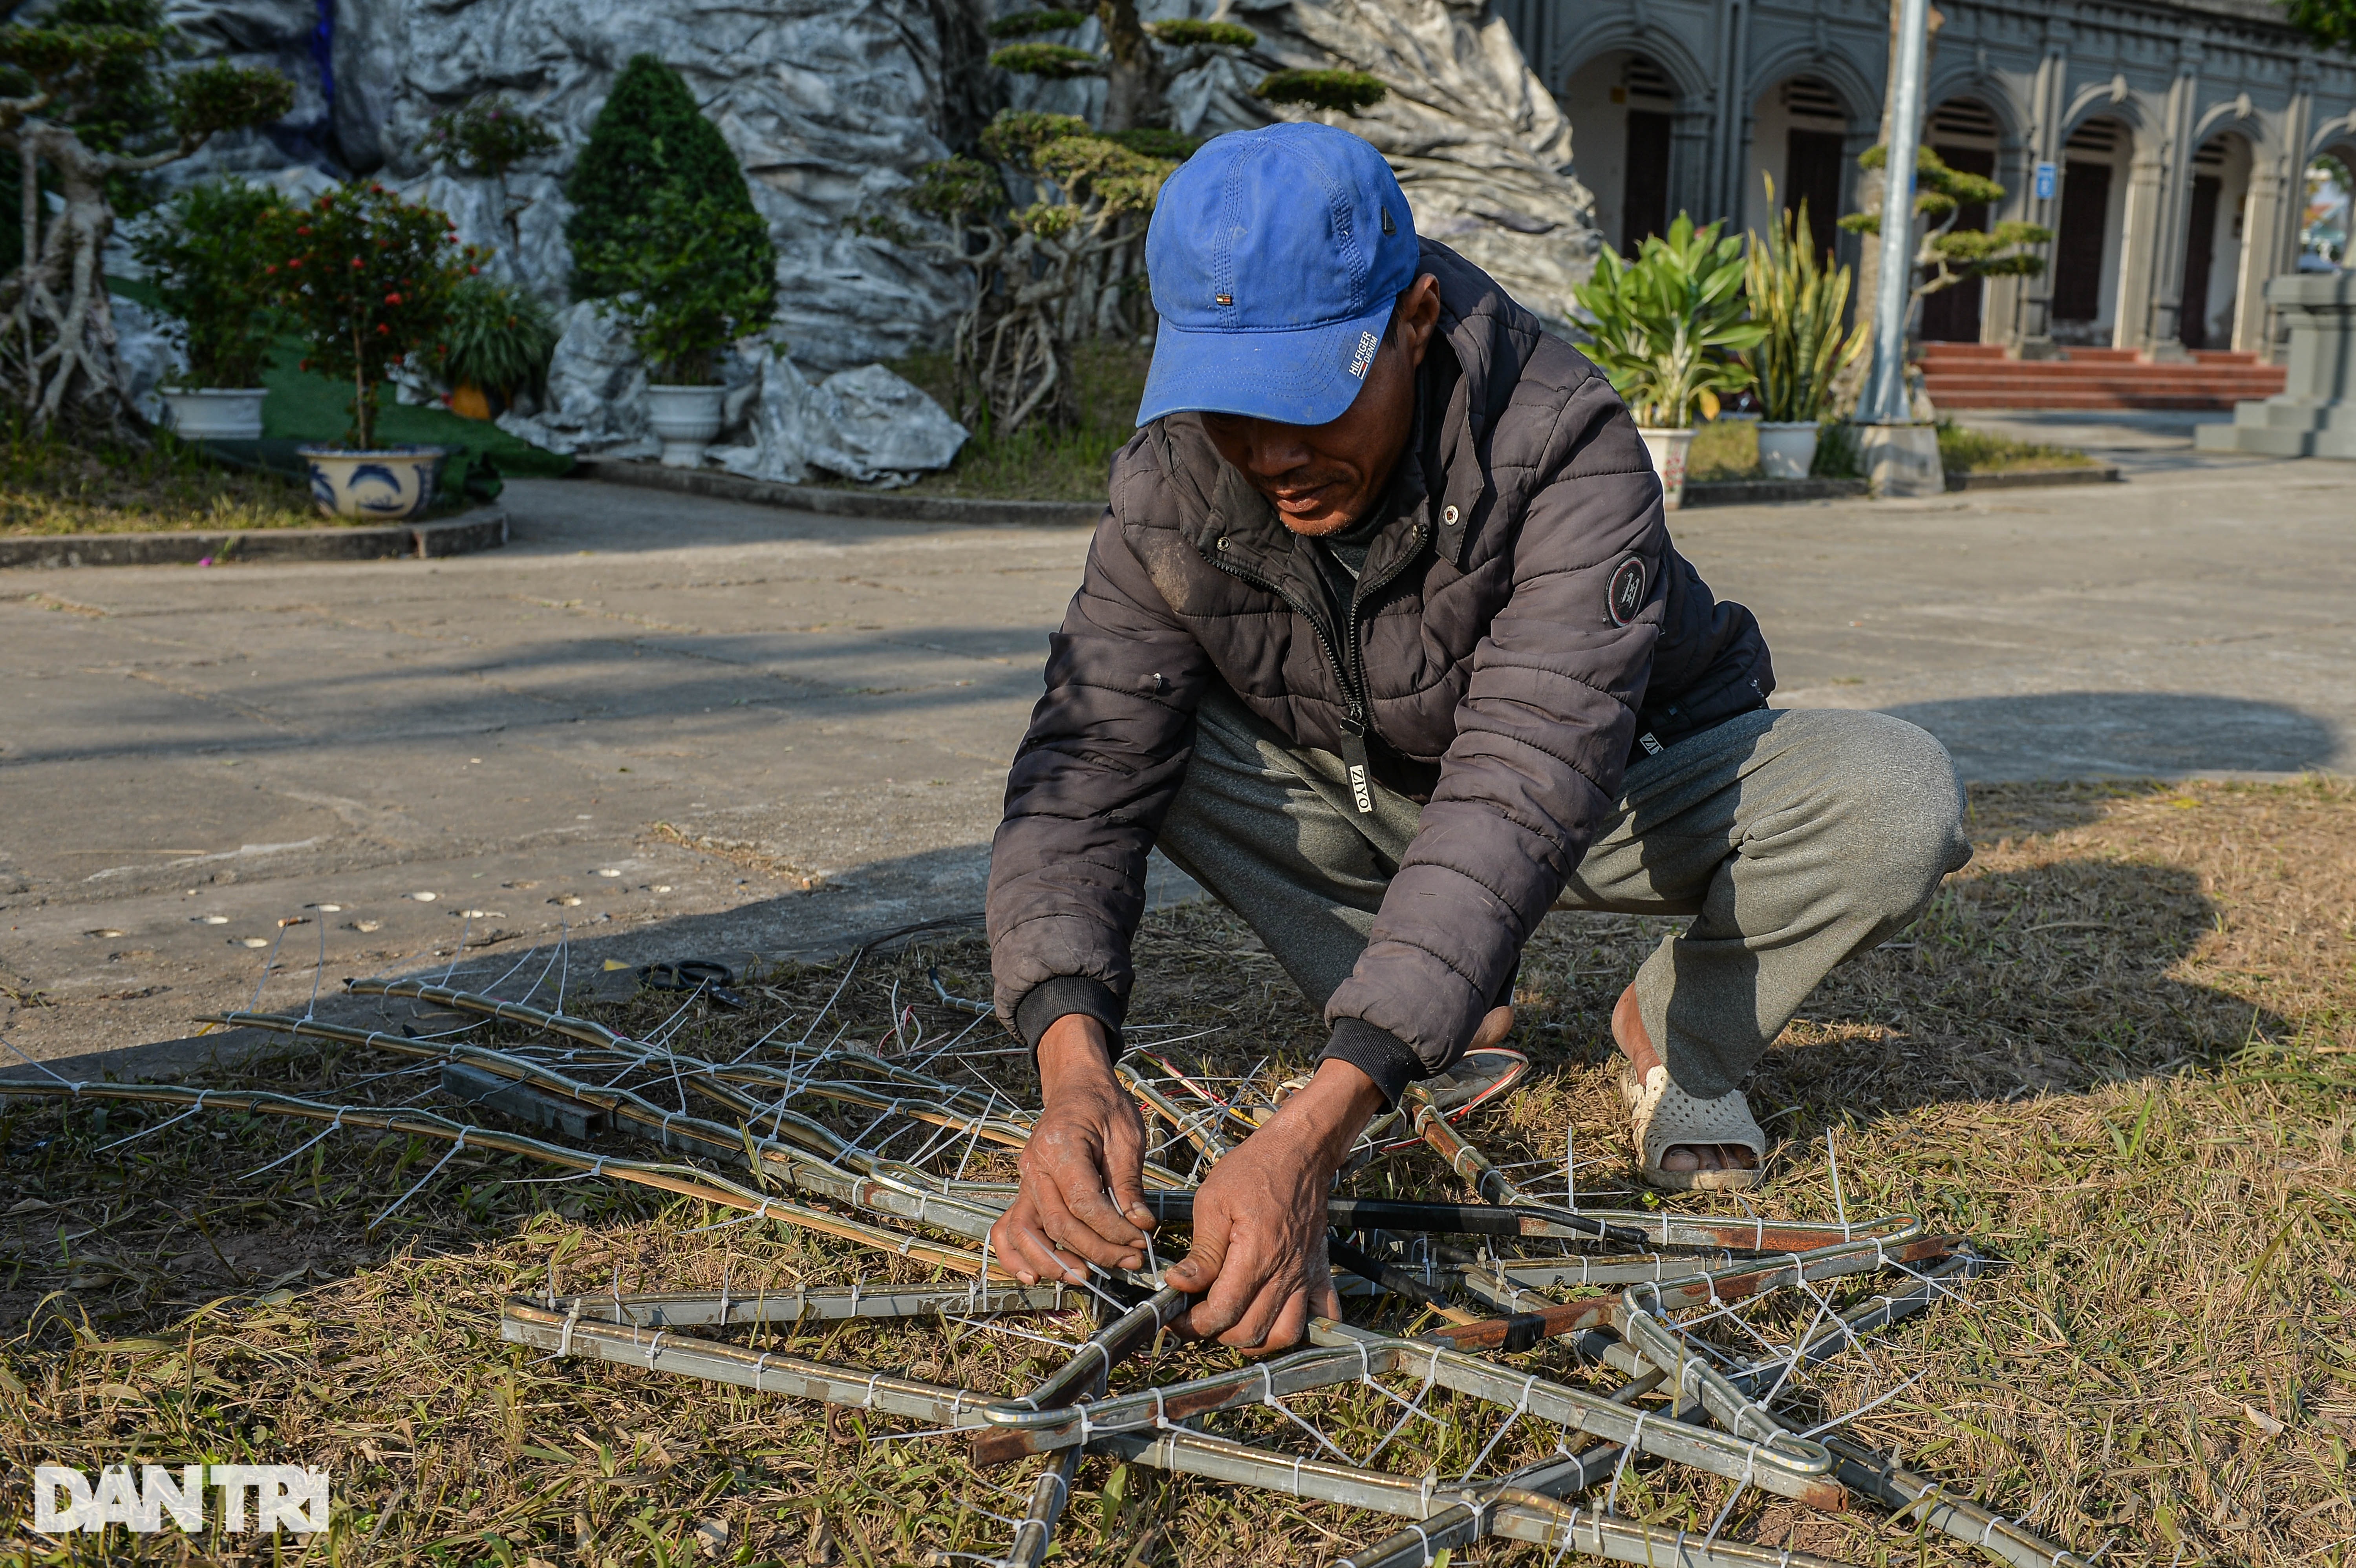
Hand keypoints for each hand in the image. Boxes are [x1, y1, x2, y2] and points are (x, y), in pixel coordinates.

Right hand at [991, 1014, 1156, 1284]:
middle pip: (1058, 1223)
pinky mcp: (1025, 1191)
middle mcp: (1035, 1167)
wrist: (1076, 1086)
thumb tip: (1139, 1225)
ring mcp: (1025, 1180)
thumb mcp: (1127, 1135)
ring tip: (1085, 1277)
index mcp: (1061, 1146)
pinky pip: (1007, 1228)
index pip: (1083, 1203)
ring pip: (1025, 1232)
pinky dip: (1014, 1256)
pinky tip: (1035, 1276)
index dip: (1113, 1230)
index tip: (1140, 1240)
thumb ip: (1129, 1182)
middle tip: (1130, 1261)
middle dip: (1096, 1250)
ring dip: (1053, 1262)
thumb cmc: (1104, 1106)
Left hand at [1163, 1058, 1384, 1350]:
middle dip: (1217, 1332)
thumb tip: (1178, 1285)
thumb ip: (1201, 1252)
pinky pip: (1323, 1317)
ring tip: (1233, 1319)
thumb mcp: (1213, 1202)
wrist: (1298, 1153)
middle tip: (1197, 1315)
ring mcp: (1306, 1275)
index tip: (1175, 1317)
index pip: (1223, 1313)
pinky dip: (1302, 1329)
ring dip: (1254, 1337)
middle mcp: (1285, 1273)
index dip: (1193, 1324)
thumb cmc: (1253, 1170)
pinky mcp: (1319, 1272)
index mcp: (1256, 1255)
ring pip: (1284, 1334)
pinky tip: (1277, 1319)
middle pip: (1250, 1331)